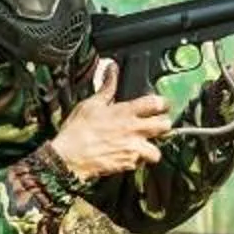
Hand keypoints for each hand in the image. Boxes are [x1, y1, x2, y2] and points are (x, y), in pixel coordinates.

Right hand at [51, 59, 173, 179]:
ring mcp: (133, 149)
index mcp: (125, 112)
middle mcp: (133, 130)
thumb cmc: (77, 130)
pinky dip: (136, 161)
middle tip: (156, 125)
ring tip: (143, 146)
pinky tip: (126, 156)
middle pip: (165, 126)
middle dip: (163, 125)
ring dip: (152, 149)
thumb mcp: (91, 104)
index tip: (160, 105)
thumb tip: (111, 68)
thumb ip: (107, 87)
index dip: (162, 103)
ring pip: (157, 151)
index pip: (156, 103)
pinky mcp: (128, 164)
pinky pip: (140, 163)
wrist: (69, 157)